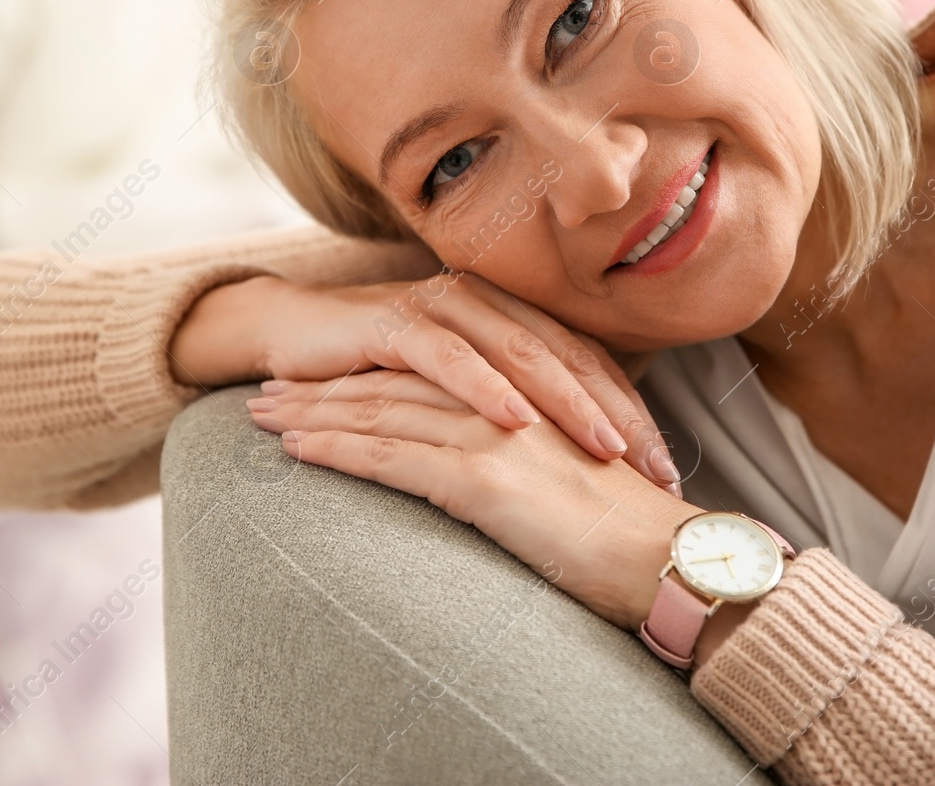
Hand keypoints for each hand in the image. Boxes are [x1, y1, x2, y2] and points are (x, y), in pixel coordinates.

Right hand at [173, 271, 681, 494]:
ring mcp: (440, 307)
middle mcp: (484, 303)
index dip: (632, 411)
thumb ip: (510, 404)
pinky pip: (448, 359)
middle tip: (657, 466)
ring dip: (566, 403)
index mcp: (509, 316)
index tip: (667, 466)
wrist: (287, 337)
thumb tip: (579, 458)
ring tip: (606, 448)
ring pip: (519, 354)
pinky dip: (484, 390)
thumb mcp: (454, 391)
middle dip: (618, 414)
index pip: (587, 362)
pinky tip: (514, 422)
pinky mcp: (394, 323)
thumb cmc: (377, 373)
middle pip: (569, 357)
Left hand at [246, 368, 702, 630]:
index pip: (431, 375)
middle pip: (396, 383)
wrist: (671, 561)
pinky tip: (296, 448)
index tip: (325, 377)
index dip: (372, 374)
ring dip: (314, 410)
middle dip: (327, 384)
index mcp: (529, 396)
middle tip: (271, 386)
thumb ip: (533, 461)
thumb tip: (501, 475)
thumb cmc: (634, 535)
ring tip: (263, 411)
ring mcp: (493, 435)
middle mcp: (507, 402)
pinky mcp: (483, 478)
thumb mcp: (577, 481)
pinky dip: (338, 448)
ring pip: (383, 411)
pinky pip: (392, 457)